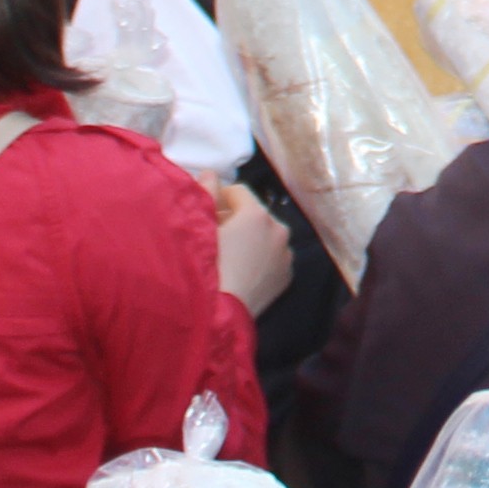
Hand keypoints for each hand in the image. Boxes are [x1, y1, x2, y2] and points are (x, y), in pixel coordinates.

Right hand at [213, 181, 296, 314]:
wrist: (218, 314)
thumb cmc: (205, 267)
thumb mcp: (201, 228)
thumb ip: (206, 194)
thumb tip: (210, 173)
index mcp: (257, 213)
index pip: (238, 191)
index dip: (220, 198)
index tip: (208, 213)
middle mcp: (279, 229)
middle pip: (254, 214)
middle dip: (237, 219)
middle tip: (216, 236)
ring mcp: (286, 254)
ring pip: (266, 236)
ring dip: (251, 239)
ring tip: (231, 256)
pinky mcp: (287, 277)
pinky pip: (273, 258)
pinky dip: (261, 259)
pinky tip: (244, 272)